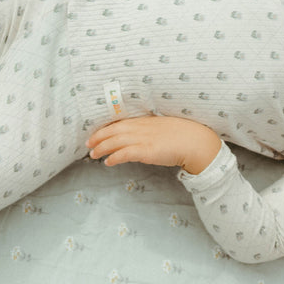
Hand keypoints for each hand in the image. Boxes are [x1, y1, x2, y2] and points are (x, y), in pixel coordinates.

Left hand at [86, 116, 221, 174]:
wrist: (195, 141)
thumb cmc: (183, 135)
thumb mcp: (163, 127)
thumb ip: (150, 130)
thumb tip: (140, 137)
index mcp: (145, 121)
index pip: (119, 122)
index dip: (105, 128)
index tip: (96, 133)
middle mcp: (141, 128)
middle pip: (113, 131)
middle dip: (98, 137)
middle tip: (88, 144)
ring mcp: (143, 139)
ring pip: (115, 142)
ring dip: (101, 148)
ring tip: (93, 155)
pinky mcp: (146, 151)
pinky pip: (124, 154)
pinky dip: (114, 157)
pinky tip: (108, 162)